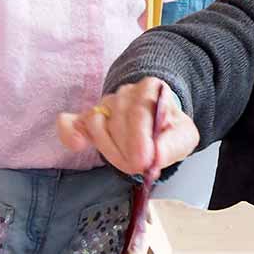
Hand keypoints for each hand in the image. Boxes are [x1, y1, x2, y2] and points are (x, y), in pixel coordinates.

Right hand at [57, 77, 198, 176]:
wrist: (157, 125)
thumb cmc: (169, 130)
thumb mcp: (184, 137)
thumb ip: (173, 145)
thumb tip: (155, 157)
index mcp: (151, 89)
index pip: (139, 112)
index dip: (139, 140)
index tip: (145, 161)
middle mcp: (125, 92)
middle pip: (117, 122)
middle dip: (128, 150)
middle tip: (140, 164)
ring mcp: (103, 104)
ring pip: (96, 126)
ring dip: (110, 149)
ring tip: (126, 156)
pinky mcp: (86, 118)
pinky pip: (70, 123)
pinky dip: (71, 134)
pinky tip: (79, 144)